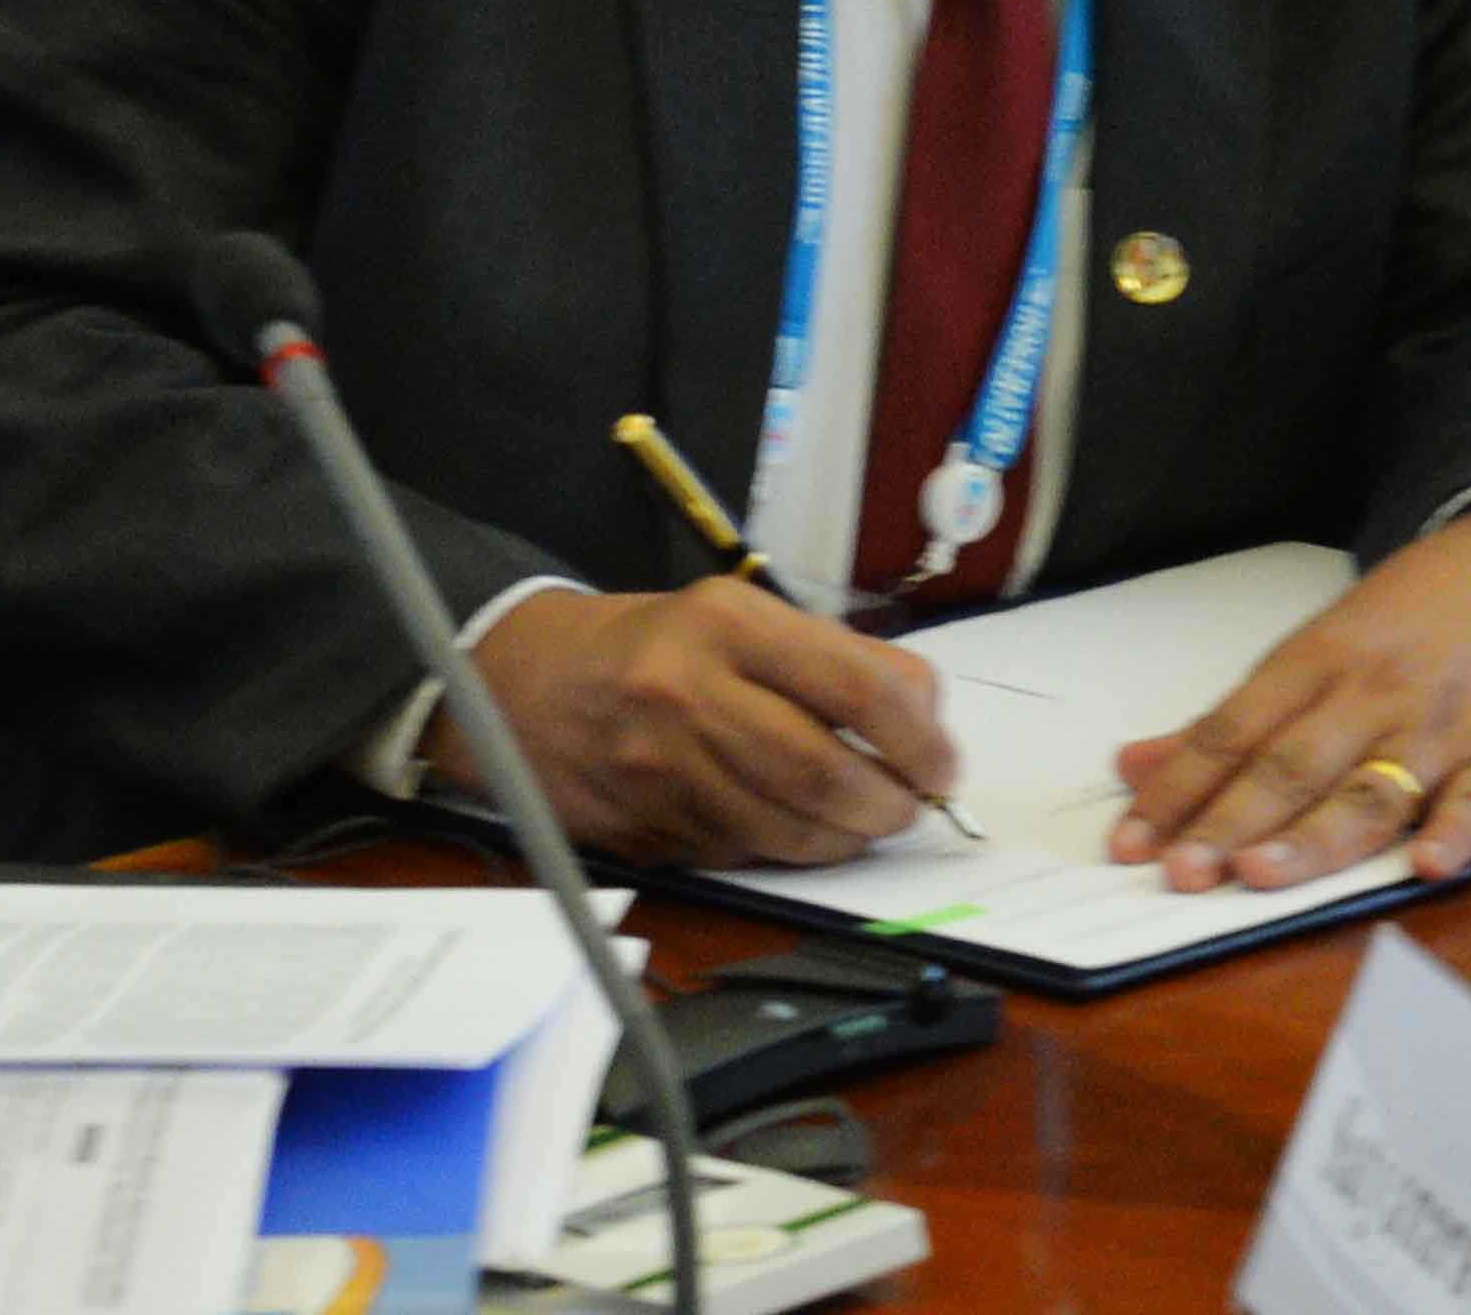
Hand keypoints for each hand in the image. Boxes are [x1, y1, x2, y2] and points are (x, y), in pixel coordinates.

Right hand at [442, 577, 958, 867]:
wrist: (526, 686)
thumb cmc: (655, 646)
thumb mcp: (739, 616)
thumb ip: (834, 657)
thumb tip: (924, 717)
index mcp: (726, 623)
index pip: (854, 686)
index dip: (918, 738)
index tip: (944, 764)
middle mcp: (688, 693)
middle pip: (823, 772)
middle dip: (890, 802)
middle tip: (913, 805)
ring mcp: (661, 768)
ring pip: (788, 828)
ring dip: (848, 838)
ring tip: (868, 822)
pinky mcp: (645, 829)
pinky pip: (744, 853)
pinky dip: (791, 850)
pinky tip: (804, 831)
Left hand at [1105, 506, 1470, 892]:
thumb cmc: (1418, 614)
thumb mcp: (1321, 644)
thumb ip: (1234, 718)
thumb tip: (1136, 766)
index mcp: (1319, 660)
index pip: (1233, 730)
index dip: (1180, 788)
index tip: (1132, 839)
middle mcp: (1374, 694)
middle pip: (1291, 765)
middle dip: (1231, 821)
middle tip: (1180, 871)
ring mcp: (1442, 727)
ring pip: (1370, 792)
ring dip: (1315, 837)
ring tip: (1260, 874)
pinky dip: (1455, 834)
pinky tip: (1425, 865)